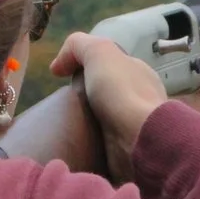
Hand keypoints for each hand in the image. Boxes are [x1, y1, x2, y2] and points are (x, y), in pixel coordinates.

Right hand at [47, 33, 167, 179]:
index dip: (84, 68)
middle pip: (105, 94)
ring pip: (105, 121)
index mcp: (138, 73)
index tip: (62, 78)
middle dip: (84, 99)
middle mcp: (141, 98)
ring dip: (87, 125)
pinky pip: (106, 145)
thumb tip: (58, 66)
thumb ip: (79, 46)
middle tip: (62, 107)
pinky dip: (93, 144)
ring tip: (66, 128)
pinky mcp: (130, 152)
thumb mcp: (99, 52)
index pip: (109, 67)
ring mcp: (137, 127)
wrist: (140, 140)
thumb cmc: (121, 92)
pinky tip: (79, 146)